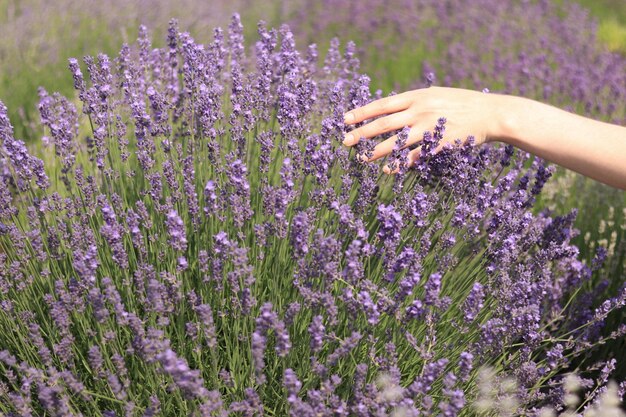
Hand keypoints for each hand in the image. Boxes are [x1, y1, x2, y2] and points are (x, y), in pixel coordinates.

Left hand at [343, 87, 500, 172]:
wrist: (490, 113)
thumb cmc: (460, 104)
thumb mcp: (435, 95)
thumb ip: (413, 102)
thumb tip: (389, 110)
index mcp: (417, 96)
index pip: (382, 104)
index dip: (362, 112)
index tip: (345, 119)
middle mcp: (420, 110)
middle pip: (383, 123)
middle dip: (361, 133)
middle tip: (344, 142)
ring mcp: (429, 127)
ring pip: (396, 142)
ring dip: (376, 151)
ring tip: (362, 159)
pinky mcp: (439, 144)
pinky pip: (414, 156)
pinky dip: (400, 164)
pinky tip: (388, 170)